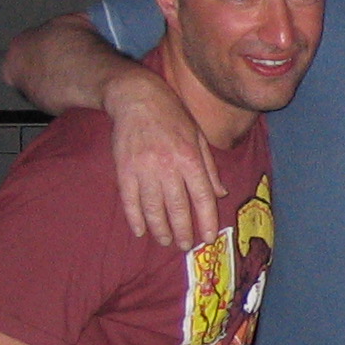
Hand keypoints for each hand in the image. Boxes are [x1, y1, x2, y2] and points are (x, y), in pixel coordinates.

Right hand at [101, 68, 222, 247]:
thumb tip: (220, 193)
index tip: (208, 236)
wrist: (137, 98)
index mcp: (190, 158)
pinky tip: (141, 230)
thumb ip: (209, 167)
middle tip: (185, 245)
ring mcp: (144, 169)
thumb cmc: (173, 115)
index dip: (207, 220)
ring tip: (166, 241)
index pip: (203, 196)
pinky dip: (135, 218)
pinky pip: (130, 200)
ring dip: (160, 229)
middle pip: (178, 207)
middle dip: (183, 230)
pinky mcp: (124, 170)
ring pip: (154, 208)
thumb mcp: (198, 136)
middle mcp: (169, 167)